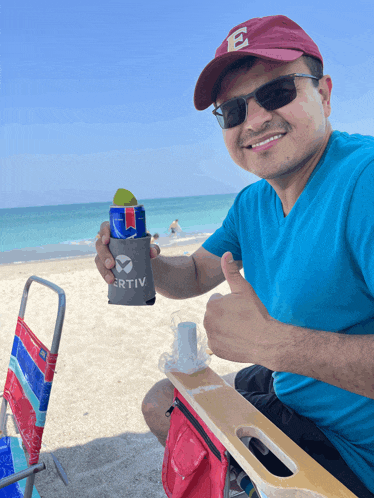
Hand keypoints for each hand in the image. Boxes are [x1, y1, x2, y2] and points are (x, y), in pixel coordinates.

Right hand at [94, 221, 160, 283]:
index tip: (107, 240)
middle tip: (112, 264)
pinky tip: (111, 281)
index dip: (103, 232)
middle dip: (104, 255)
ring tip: (111, 279)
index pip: (105, 227)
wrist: (143, 263)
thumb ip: (153, 248)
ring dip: (103, 269)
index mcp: (116, 232)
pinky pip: (101, 269)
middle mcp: (108, 241)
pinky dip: (105, 275)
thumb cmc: (144, 249)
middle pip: (100, 245)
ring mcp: (105, 253)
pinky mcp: (105, 264)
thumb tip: (153, 252)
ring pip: (98, 258)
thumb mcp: (149, 248)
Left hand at [203, 252, 280, 367]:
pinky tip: (237, 340)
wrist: (266, 340)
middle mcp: (206, 321)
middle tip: (242, 319)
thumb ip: (232, 271)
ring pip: (216, 328)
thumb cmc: (256, 313)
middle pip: (216, 315)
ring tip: (240, 329)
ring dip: (224, 328)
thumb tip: (226, 253)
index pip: (218, 302)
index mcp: (211, 305)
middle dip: (225, 316)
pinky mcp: (214, 350)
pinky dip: (225, 342)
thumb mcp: (244, 289)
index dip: (231, 304)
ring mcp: (210, 337)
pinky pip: (217, 343)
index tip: (241, 309)